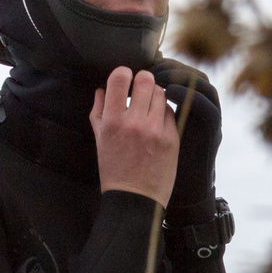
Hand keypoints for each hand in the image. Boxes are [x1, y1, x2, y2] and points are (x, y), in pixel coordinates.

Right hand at [88, 66, 180, 205]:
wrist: (134, 199)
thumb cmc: (113, 170)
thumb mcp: (99, 141)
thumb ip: (98, 112)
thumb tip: (101, 89)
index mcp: (113, 121)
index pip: (120, 77)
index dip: (123, 73)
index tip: (124, 80)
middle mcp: (135, 122)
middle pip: (146, 80)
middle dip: (142, 82)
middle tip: (140, 91)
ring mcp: (156, 130)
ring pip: (161, 94)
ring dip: (155, 96)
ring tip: (149, 108)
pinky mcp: (172, 138)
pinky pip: (171, 112)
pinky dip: (164, 113)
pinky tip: (158, 123)